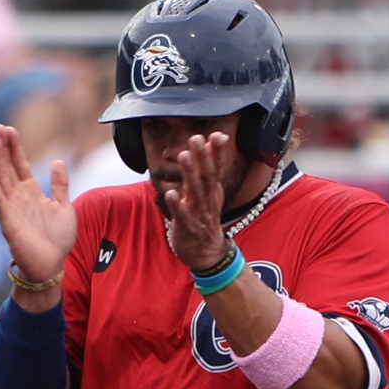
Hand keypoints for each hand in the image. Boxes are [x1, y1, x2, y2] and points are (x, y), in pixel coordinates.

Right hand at [0, 123, 74, 303]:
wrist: (52, 266)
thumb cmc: (57, 240)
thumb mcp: (65, 207)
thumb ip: (60, 185)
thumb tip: (58, 160)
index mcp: (32, 191)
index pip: (21, 163)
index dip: (15, 147)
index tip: (9, 129)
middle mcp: (19, 197)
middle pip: (8, 166)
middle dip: (3, 147)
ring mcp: (12, 208)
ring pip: (1, 179)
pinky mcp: (8, 222)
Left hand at [164, 132, 231, 271]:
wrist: (207, 252)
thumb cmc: (204, 217)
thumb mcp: (210, 192)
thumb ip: (208, 166)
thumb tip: (216, 138)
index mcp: (213, 191)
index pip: (217, 168)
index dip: (217, 152)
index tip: (217, 135)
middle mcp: (207, 199)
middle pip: (207, 176)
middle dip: (203, 157)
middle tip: (197, 138)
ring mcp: (197, 213)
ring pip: (195, 192)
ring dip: (189, 174)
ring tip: (184, 156)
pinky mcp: (186, 226)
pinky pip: (181, 214)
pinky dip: (176, 204)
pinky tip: (170, 193)